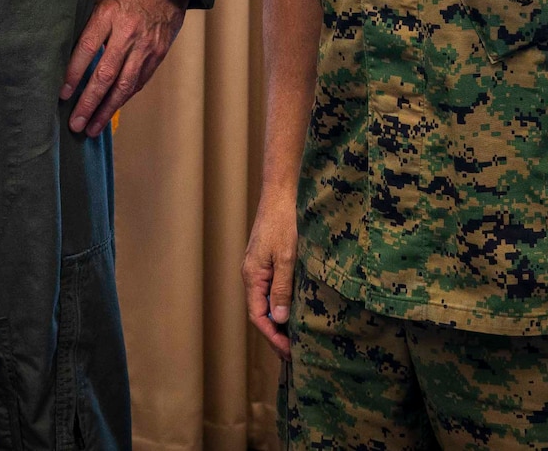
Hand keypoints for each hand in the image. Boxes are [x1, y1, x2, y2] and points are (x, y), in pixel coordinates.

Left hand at [60, 0, 188, 135]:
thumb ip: (86, 25)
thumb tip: (63, 55)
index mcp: (108, 14)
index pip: (86, 49)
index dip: (73, 74)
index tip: (62, 94)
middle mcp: (127, 33)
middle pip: (105, 74)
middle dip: (88, 102)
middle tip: (75, 123)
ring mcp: (145, 46)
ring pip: (124, 85)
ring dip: (106, 110)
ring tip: (92, 128)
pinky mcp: (157, 55)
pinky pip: (138, 82)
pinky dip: (123, 99)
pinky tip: (111, 111)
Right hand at [242, 190, 299, 357]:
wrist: (282, 193)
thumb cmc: (284, 222)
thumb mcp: (286, 258)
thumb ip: (281, 288)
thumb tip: (280, 318)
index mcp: (252, 276)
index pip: (258, 316)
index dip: (273, 337)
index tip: (289, 352)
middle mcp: (252, 274)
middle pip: (261, 312)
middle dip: (276, 334)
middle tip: (294, 353)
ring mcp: (259, 268)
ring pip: (266, 301)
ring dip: (280, 321)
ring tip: (295, 338)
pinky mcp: (268, 261)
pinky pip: (272, 289)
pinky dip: (282, 305)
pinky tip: (295, 310)